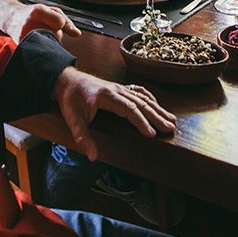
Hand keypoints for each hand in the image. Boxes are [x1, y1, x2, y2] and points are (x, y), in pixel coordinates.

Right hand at [4, 3, 80, 41]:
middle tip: (43, 27)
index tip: (51, 20)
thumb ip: (66, 22)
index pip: (60, 23)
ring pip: (49, 44)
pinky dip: (42, 47)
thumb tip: (77, 34)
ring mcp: (24, 37)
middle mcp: (29, 24)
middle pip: (56, 35)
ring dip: (48, 40)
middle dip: (53, 33)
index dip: (59, 23)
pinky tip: (35, 40)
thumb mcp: (51, 11)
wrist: (11, 17)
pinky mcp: (22, 47)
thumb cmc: (33, 13)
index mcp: (37, 11)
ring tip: (38, 33)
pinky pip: (41, 50)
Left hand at [52, 67, 176, 160]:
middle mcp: (117, 90)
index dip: (141, 122)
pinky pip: (139, 92)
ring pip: (143, 98)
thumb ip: (83, 137)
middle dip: (156, 116)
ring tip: (172, 120)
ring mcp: (120, 88)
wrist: (66, 79)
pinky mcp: (120, 88)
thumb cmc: (69, 99)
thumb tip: (92, 157)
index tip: (151, 134)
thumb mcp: (72, 118)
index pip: (129, 109)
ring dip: (158, 109)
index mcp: (107, 96)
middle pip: (141, 103)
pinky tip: (158, 106)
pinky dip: (150, 99)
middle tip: (170, 129)